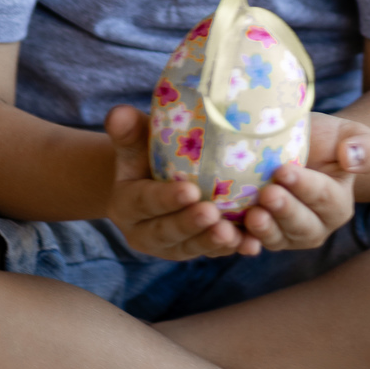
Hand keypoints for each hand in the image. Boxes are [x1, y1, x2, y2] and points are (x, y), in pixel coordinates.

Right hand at [103, 104, 261, 258]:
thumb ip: (127, 129)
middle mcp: (143, 232)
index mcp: (125, 205)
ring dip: (211, 242)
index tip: (190, 190)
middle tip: (213, 213)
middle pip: (166, 231)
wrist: (154, 178)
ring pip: (190, 247)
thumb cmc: (146, 152)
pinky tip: (250, 244)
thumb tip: (118, 114)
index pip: (144, 202)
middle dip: (190, 224)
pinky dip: (232, 249)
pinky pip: (212, 253)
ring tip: (233, 233)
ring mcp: (169, 246)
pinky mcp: (193, 250)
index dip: (166, 199)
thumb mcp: (135, 140)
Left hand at [239, 113, 369, 251]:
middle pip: (302, 226)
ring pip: (277, 238)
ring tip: (251, 216)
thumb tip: (352, 157)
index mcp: (338, 204)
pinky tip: (227, 233)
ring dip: (263, 231)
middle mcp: (314, 226)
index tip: (284, 170)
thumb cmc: (327, 140)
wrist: (298, 147)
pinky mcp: (259, 235)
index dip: (305, 186)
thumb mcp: (351, 134)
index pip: (323, 197)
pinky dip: (238, 241)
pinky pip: (250, 243)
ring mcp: (285, 234)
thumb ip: (364, 147)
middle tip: (267, 194)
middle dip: (285, 211)